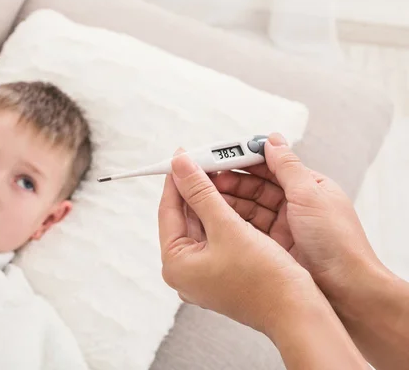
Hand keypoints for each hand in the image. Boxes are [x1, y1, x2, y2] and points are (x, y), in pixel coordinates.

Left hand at [158, 148, 317, 333]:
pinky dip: (224, 216)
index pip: (168, 210)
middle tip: (205, 158)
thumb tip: (180, 164)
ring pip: (203, 225)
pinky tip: (234, 196)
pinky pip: (217, 236)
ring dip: (212, 199)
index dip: (177, 178)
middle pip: (185, 217)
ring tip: (221, 171)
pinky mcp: (223, 273)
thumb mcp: (227, 226)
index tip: (183, 154)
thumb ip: (201, 192)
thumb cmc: (264, 278)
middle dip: (196, 186)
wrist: (299, 313)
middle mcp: (185, 272)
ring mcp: (204, 274)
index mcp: (175, 264)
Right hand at [209, 133, 384, 299]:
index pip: (271, 165)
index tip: (220, 156)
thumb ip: (287, 166)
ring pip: (248, 206)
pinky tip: (214, 213)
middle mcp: (294, 204)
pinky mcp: (273, 246)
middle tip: (204, 175)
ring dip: (227, 198)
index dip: (244, 159)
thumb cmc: (337, 241)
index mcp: (309, 186)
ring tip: (204, 193)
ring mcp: (283, 226)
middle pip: (255, 185)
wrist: (347, 290)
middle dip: (230, 179)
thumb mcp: (310, 194)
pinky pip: (247, 227)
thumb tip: (272, 140)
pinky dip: (231, 219)